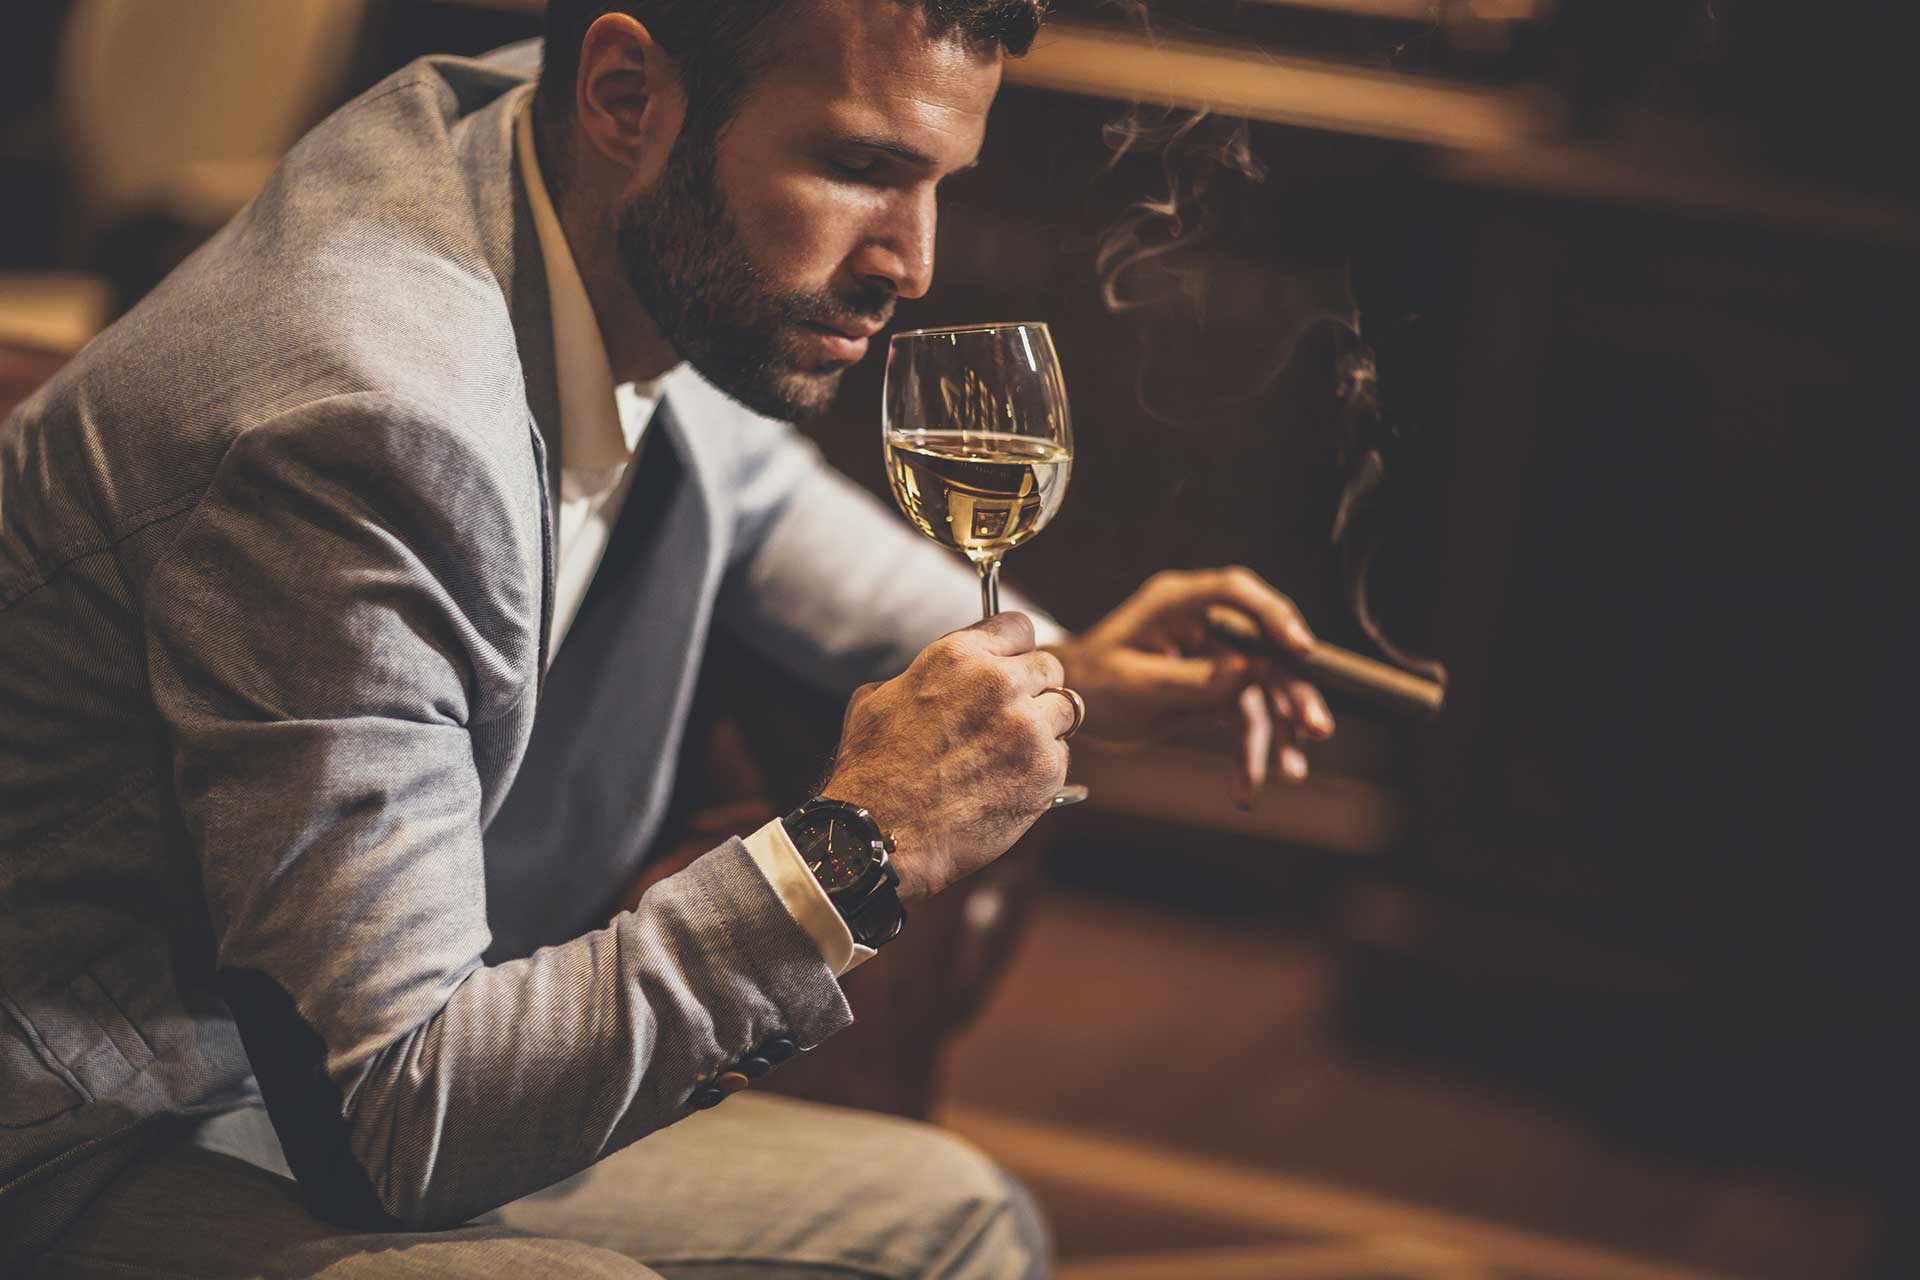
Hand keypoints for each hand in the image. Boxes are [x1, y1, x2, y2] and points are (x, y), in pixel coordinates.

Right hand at [822, 612, 1073, 902]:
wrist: (881, 835)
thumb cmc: (872, 770)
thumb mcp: (880, 698)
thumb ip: (927, 675)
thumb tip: (951, 677)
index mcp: (957, 656)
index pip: (1017, 627)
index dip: (1013, 648)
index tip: (1010, 664)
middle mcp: (999, 683)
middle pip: (1049, 666)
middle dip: (1034, 687)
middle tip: (1012, 714)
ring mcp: (1028, 727)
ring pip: (1064, 709)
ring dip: (1045, 725)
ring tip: (1011, 750)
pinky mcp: (1046, 771)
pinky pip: (1061, 755)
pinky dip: (1042, 766)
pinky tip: (1009, 781)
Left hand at [1043, 566, 1334, 808]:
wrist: (1067, 708)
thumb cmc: (1092, 682)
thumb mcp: (1138, 683)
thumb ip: (1195, 678)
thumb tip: (1253, 671)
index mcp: (1178, 603)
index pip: (1236, 594)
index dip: (1274, 615)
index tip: (1301, 649)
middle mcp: (1204, 625)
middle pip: (1263, 649)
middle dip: (1291, 692)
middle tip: (1315, 728)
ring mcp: (1214, 658)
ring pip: (1262, 690)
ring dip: (1279, 732)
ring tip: (1291, 773)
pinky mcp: (1216, 690)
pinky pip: (1244, 718)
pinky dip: (1249, 752)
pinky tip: (1247, 789)